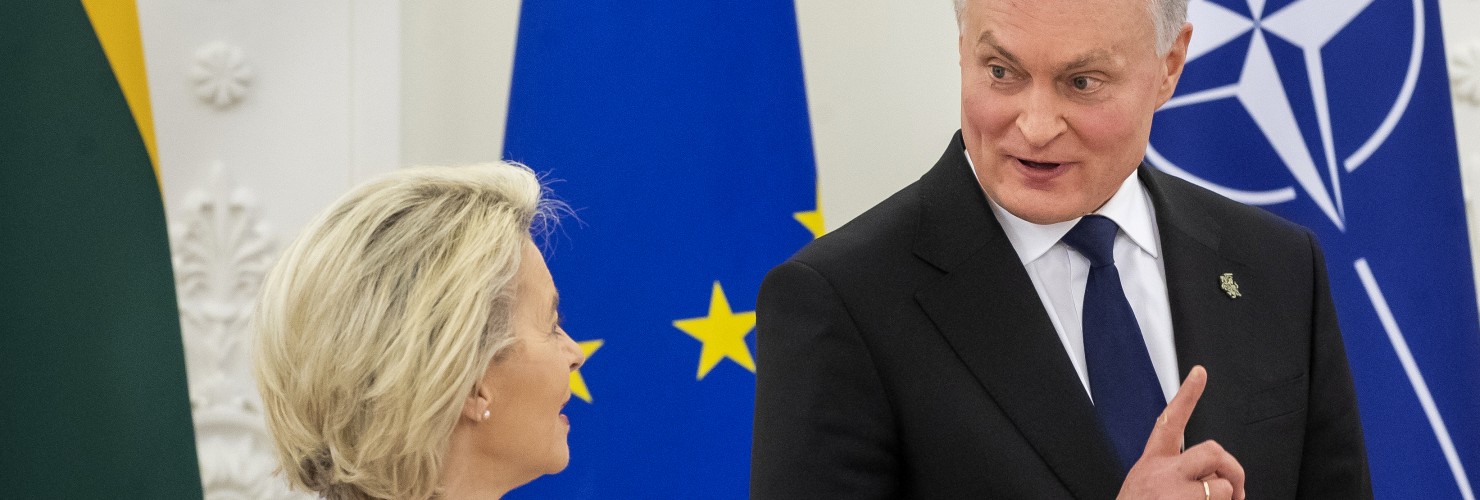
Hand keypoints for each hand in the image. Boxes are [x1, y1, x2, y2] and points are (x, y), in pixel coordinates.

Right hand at [1116, 366, 1245, 499]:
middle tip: (1235, 488)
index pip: (1169, 422)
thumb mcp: (1146, 488)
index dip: (1186, 394)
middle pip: (1212, 451)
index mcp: (1151, 465)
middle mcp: (1163, 475)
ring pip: (1223, 487)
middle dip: (1232, 469)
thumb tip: (1215, 479)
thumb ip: (1175, 477)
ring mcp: (1176, 495)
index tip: (1200, 373)